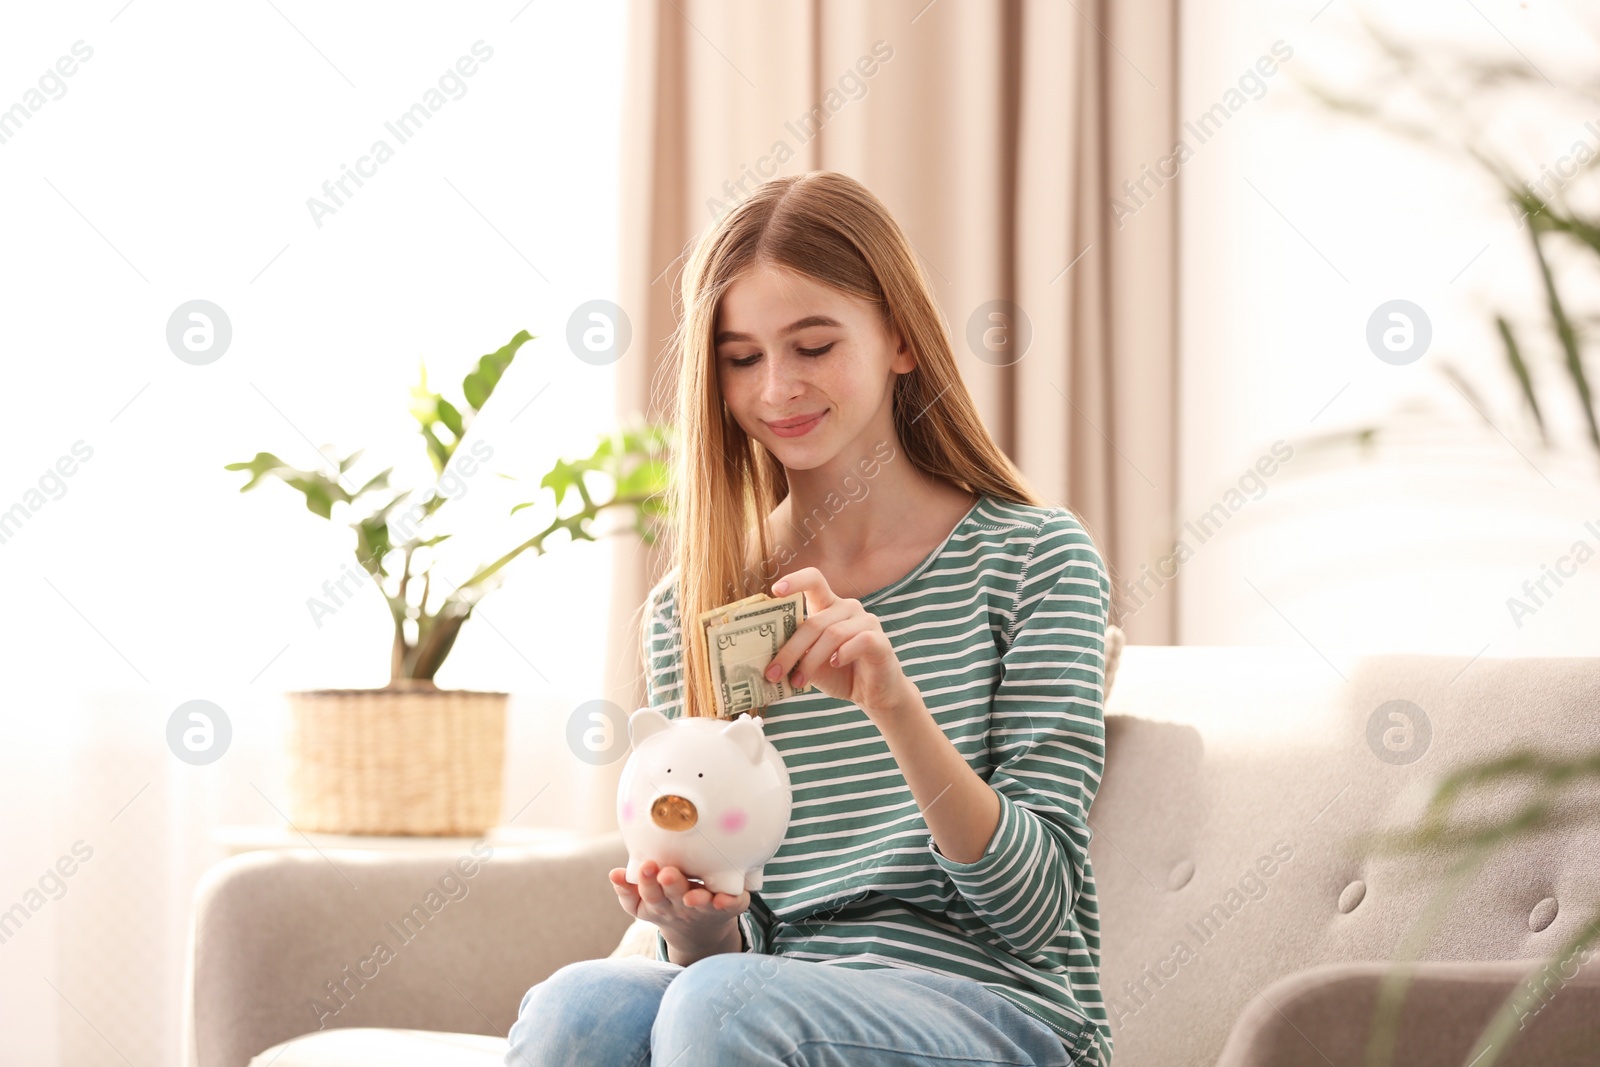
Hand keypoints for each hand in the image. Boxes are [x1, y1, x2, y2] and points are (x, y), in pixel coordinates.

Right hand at [609, 860, 745, 959]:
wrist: (700, 932)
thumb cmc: (669, 905)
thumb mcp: (644, 903)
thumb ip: (627, 889)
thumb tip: (614, 874)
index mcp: (660, 903)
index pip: (649, 894)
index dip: (646, 882)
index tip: (646, 865)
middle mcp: (680, 907)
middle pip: (673, 896)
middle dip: (669, 884)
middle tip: (665, 872)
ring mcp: (704, 909)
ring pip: (701, 904)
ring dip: (696, 899)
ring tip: (691, 896)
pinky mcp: (728, 908)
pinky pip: (731, 906)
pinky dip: (729, 902)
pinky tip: (725, 898)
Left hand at [765, 567, 915, 717]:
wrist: (873, 694)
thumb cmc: (839, 674)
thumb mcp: (811, 663)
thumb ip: (796, 654)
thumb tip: (766, 660)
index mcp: (828, 607)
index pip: (814, 580)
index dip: (795, 580)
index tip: (775, 590)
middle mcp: (848, 608)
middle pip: (814, 622)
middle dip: (790, 650)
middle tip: (773, 673)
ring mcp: (866, 622)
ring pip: (833, 634)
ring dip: (811, 661)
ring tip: (798, 681)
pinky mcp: (880, 640)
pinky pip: (859, 641)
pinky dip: (843, 654)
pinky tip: (835, 664)